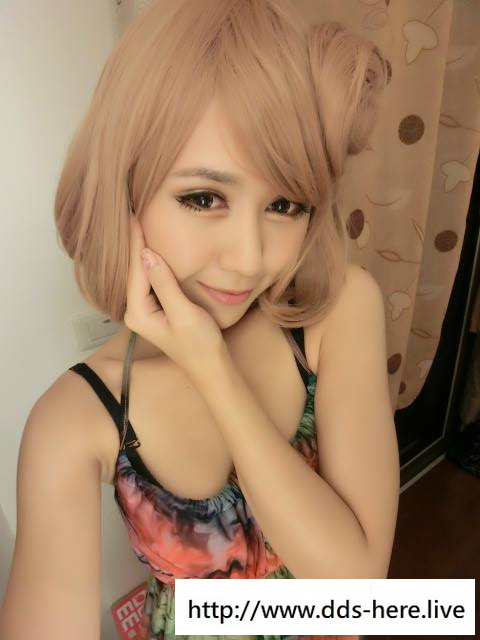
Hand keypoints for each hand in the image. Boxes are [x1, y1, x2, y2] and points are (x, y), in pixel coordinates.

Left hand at [123, 214, 225, 376]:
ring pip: (141, 273)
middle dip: (134, 241)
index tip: (132, 216)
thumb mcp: (184, 313)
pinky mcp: (155, 307)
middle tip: (131, 211)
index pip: (135, 270)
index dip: (135, 242)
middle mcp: (135, 310)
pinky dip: (151, 261)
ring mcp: (144, 309)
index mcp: (138, 312)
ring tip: (139, 221)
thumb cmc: (200, 344)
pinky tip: (151, 245)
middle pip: (133, 269)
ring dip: (141, 248)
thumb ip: (165, 284)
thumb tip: (148, 254)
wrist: (209, 365)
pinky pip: (150, 279)